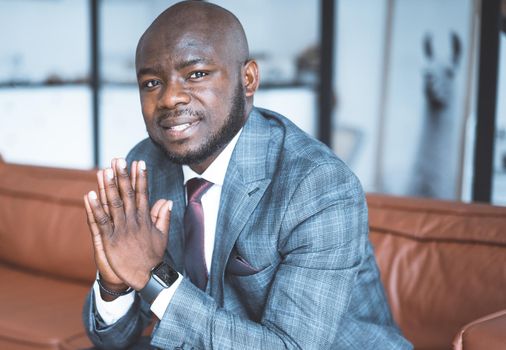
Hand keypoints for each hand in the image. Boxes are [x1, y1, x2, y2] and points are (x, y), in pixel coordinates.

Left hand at [84, 158, 171, 290]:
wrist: (147, 277)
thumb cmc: (153, 257)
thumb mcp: (162, 235)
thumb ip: (163, 216)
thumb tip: (167, 200)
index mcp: (145, 219)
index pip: (143, 193)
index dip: (140, 177)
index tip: (139, 162)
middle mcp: (133, 221)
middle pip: (127, 194)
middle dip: (123, 176)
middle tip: (118, 159)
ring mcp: (121, 230)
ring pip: (113, 204)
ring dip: (108, 186)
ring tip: (105, 170)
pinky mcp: (109, 240)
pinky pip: (100, 221)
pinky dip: (95, 208)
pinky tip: (89, 195)